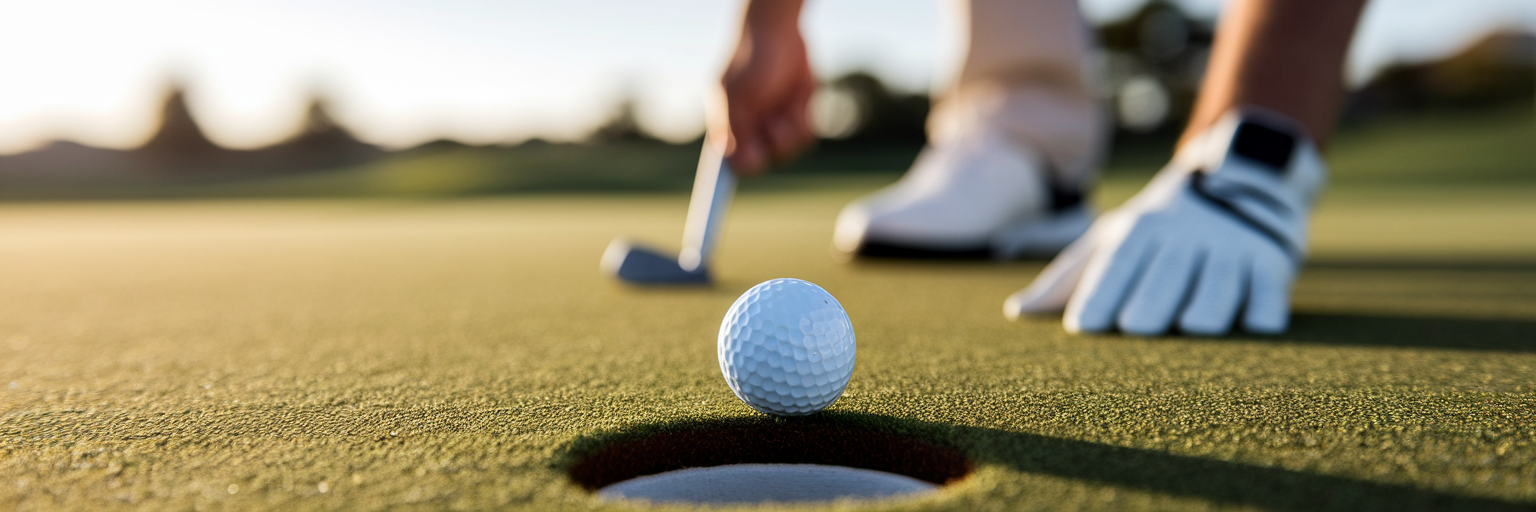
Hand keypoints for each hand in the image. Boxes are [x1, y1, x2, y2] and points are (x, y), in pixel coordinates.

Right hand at [716, 3, 815, 175]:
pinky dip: (804, 120)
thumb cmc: (751, 59)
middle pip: (763, 163)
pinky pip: (806, 136)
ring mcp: (775, 125)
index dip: (721, 190)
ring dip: (791, 131)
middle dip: (773, 145)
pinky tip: (799, 99)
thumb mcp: (737, 92)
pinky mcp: (798, 117)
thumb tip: (728, 160)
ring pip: (788, 151)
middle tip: (774, 123)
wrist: (781, 32)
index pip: (727, 165)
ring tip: (788, 105)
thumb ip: (732, 127)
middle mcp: (751, 131)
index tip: (719, 208)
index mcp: (729, 128)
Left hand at [1005, 109, 1325, 335]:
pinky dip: (1258, 317)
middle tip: (1139, 328)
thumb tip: (1015, 313)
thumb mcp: (1111, 239)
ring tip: (1193, 325)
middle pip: (1161, 288)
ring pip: (1213, 302)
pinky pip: (1265, 304)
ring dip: (1202, 318)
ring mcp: (1229, 251)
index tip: (1085, 327)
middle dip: (1148, 311)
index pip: (1114, 268)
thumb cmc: (1157, 228)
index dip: (1100, 297)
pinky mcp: (1271, 264)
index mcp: (1138, 232)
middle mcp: (1182, 239)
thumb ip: (1066, 278)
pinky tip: (1251, 322)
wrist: (1241, 176)